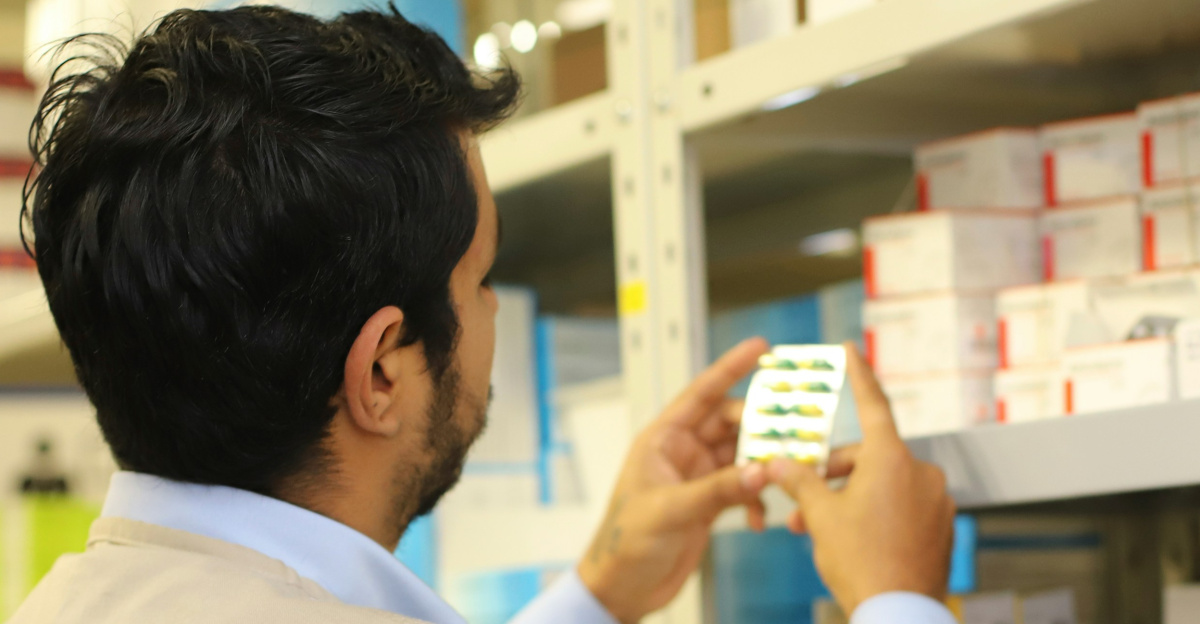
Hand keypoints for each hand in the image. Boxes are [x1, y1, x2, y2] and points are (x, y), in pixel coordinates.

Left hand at [576, 338, 771, 622]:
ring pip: (741, 455)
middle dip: (762, 426)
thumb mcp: (671, 510)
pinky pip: (743, 487)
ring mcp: (697, 477)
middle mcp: (682, 452)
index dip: (731, 367)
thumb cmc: (626, 542)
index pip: (701, 393)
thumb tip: (763, 469)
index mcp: (663, 439)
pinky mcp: (708, 503)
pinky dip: (757, 498)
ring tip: (785, 474)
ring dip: (764, 464)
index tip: (761, 347)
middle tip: (795, 430)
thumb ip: (718, 490)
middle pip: (731, 424)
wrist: (622, 587)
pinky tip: (762, 517)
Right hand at [767, 342, 954, 614]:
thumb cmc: (861, 561)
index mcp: (892, 459)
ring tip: (819, 528)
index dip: (858, 375)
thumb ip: (799, 481)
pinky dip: (875, 514)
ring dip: (849, 498)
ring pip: (883, 485)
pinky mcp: (942, 526)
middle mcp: (920, 472)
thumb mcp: (819, 515)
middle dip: (831, 474)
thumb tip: (778, 464)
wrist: (898, 612)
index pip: (872, 404)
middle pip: (868, 456)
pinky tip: (854, 539)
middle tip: (801, 499)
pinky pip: (902, 506)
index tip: (851, 349)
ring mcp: (936, 500)